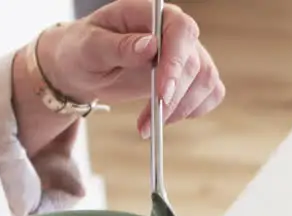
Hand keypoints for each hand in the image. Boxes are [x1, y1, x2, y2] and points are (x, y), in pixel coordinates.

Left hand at [39, 1, 225, 137]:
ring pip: (205, 81)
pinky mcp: (189, 77)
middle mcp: (172, 31)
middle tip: (151, 120)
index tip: (162, 91)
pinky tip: (166, 118)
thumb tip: (149, 45)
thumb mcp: (89, 48)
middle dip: (174, 97)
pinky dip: (192, 111)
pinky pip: (210, 93)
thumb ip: (118, 46)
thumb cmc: (81, 51)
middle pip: (194, 62)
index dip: (176, 60)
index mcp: (149, 14)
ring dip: (182, 109)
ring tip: (149, 124)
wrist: (82, 68)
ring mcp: (184, 54)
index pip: (180, 29)